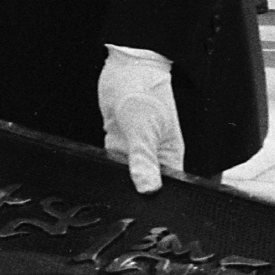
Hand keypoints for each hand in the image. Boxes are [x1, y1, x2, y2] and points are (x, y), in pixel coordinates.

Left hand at [99, 45, 184, 194]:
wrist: (126, 67)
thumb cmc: (145, 90)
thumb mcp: (144, 129)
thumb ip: (144, 160)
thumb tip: (148, 189)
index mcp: (170, 156)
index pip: (167, 189)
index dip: (156, 201)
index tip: (143, 207)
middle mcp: (155, 157)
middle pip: (145, 186)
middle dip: (135, 192)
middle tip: (124, 193)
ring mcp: (135, 151)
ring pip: (127, 177)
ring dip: (120, 180)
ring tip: (113, 180)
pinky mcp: (119, 144)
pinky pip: (113, 164)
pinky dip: (108, 168)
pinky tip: (103, 169)